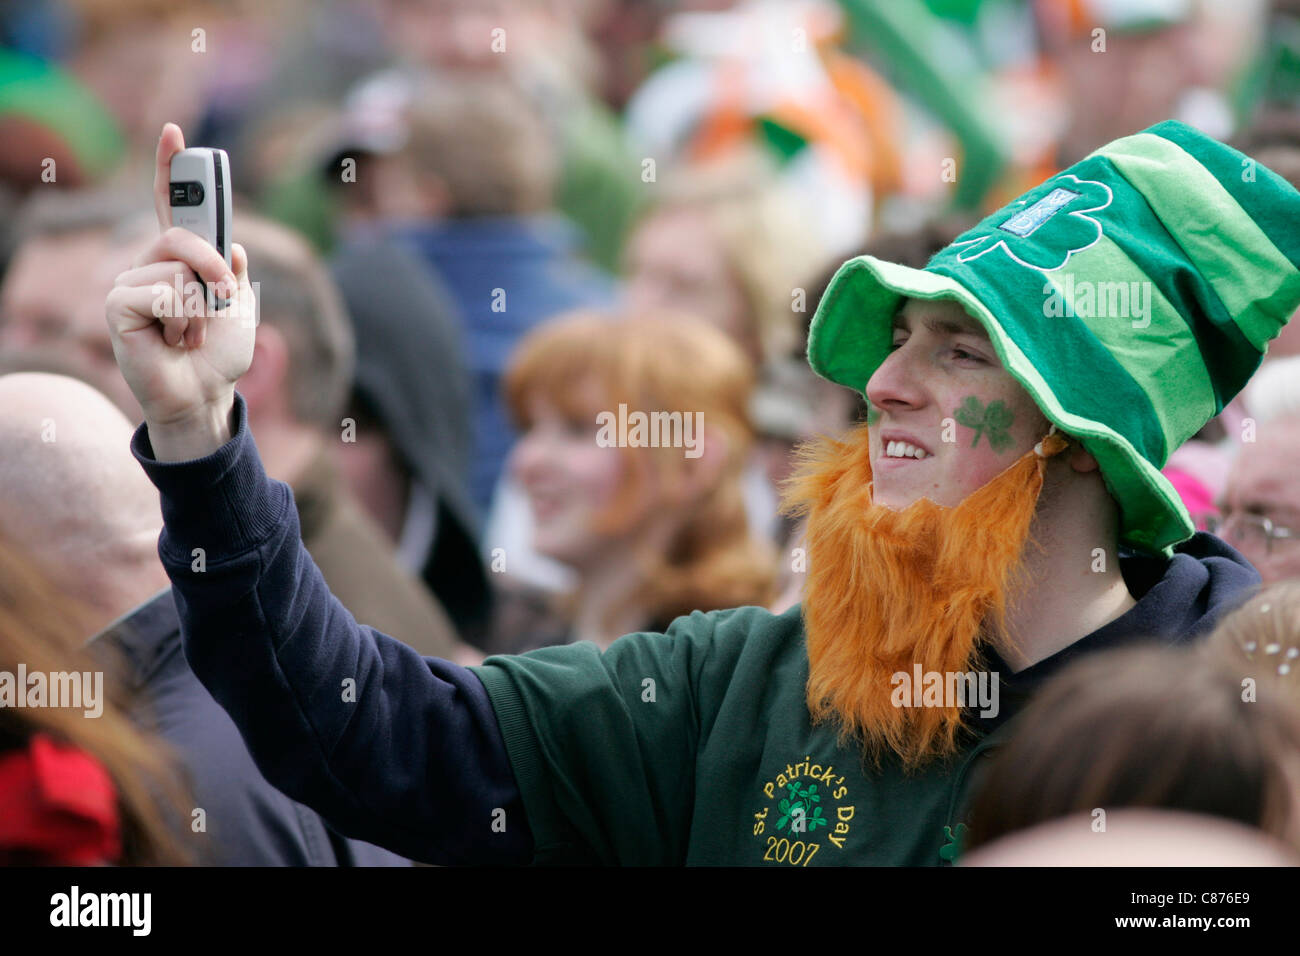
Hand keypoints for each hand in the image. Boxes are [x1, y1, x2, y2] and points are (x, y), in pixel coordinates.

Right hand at [105, 123, 255, 459]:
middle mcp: (150, 265)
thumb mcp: (240, 307)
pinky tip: (171, 340)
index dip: (172, 169)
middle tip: (222, 296)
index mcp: (181, 260)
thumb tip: (234, 247)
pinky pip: (161, 293)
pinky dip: (180, 320)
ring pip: (176, 270)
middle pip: (180, 235)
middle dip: (212, 266)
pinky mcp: (118, 305)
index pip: (172, 206)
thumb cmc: (218, 355)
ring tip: (189, 334)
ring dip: (199, 308)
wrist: (205, 394)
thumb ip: (234, 272)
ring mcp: (130, 284)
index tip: (175, 132)